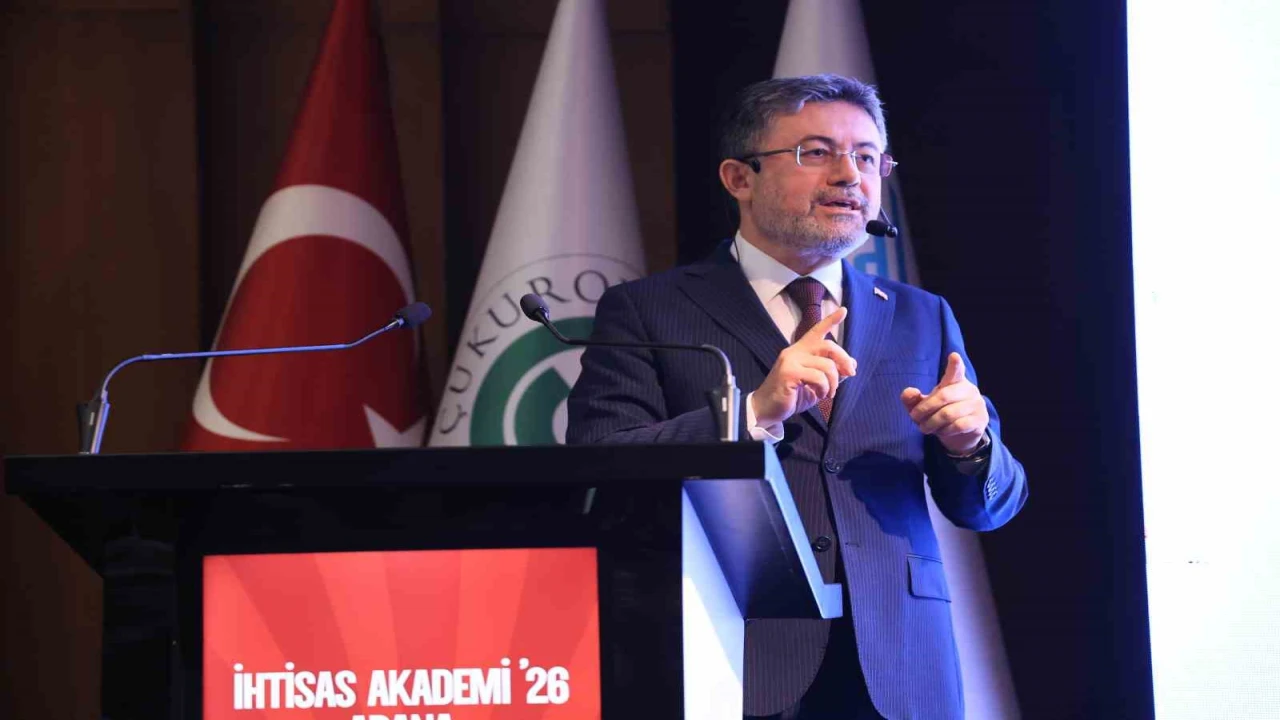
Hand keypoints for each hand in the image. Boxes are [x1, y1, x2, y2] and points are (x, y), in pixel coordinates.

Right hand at [751, 306, 856, 426]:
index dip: (830, 321)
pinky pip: (818, 377)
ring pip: (827, 365)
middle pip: (828, 346)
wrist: (766, 409)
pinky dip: (824, 388)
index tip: (843, 310)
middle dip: (844, 359)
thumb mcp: (816, 384)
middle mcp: (795, 351)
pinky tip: (819, 395)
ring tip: (828, 393)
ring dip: (834, 383)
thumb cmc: (791, 397)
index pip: (816, 331)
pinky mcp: (789, 373)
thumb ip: (832, 373)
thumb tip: (853, 363)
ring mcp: (791, 361)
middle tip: (851, 373)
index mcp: (800, 351)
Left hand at [900, 352, 988, 454]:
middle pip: (943, 396)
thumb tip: (909, 392)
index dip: (955, 364)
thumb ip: (913, 399)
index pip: (956, 370)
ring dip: (931, 423)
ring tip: (924, 427)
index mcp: (955, 381)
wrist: (961, 434)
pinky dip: (944, 431)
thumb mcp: (923, 406)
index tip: (953, 356)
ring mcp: (976, 405)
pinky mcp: (980, 420)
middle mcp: (969, 390)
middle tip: (914, 417)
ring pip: (948, 414)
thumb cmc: (939, 412)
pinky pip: (958, 426)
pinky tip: (941, 432)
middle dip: (924, 409)